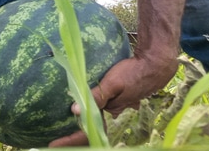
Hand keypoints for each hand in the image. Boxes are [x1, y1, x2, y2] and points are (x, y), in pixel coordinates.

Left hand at [47, 53, 178, 146]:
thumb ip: (96, 96)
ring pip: (98, 120)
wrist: (155, 65)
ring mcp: (118, 108)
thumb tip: (74, 110)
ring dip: (83, 123)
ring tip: (66, 125)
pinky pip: (102, 110)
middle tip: (56, 138)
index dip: (70, 140)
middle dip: (75, 135)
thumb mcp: (112, 83)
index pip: (88, 133)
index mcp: (112, 115)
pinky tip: (84, 108)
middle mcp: (115, 115)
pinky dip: (91, 112)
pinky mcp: (119, 100)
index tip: (53, 144)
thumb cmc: (133, 73)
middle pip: (92, 130)